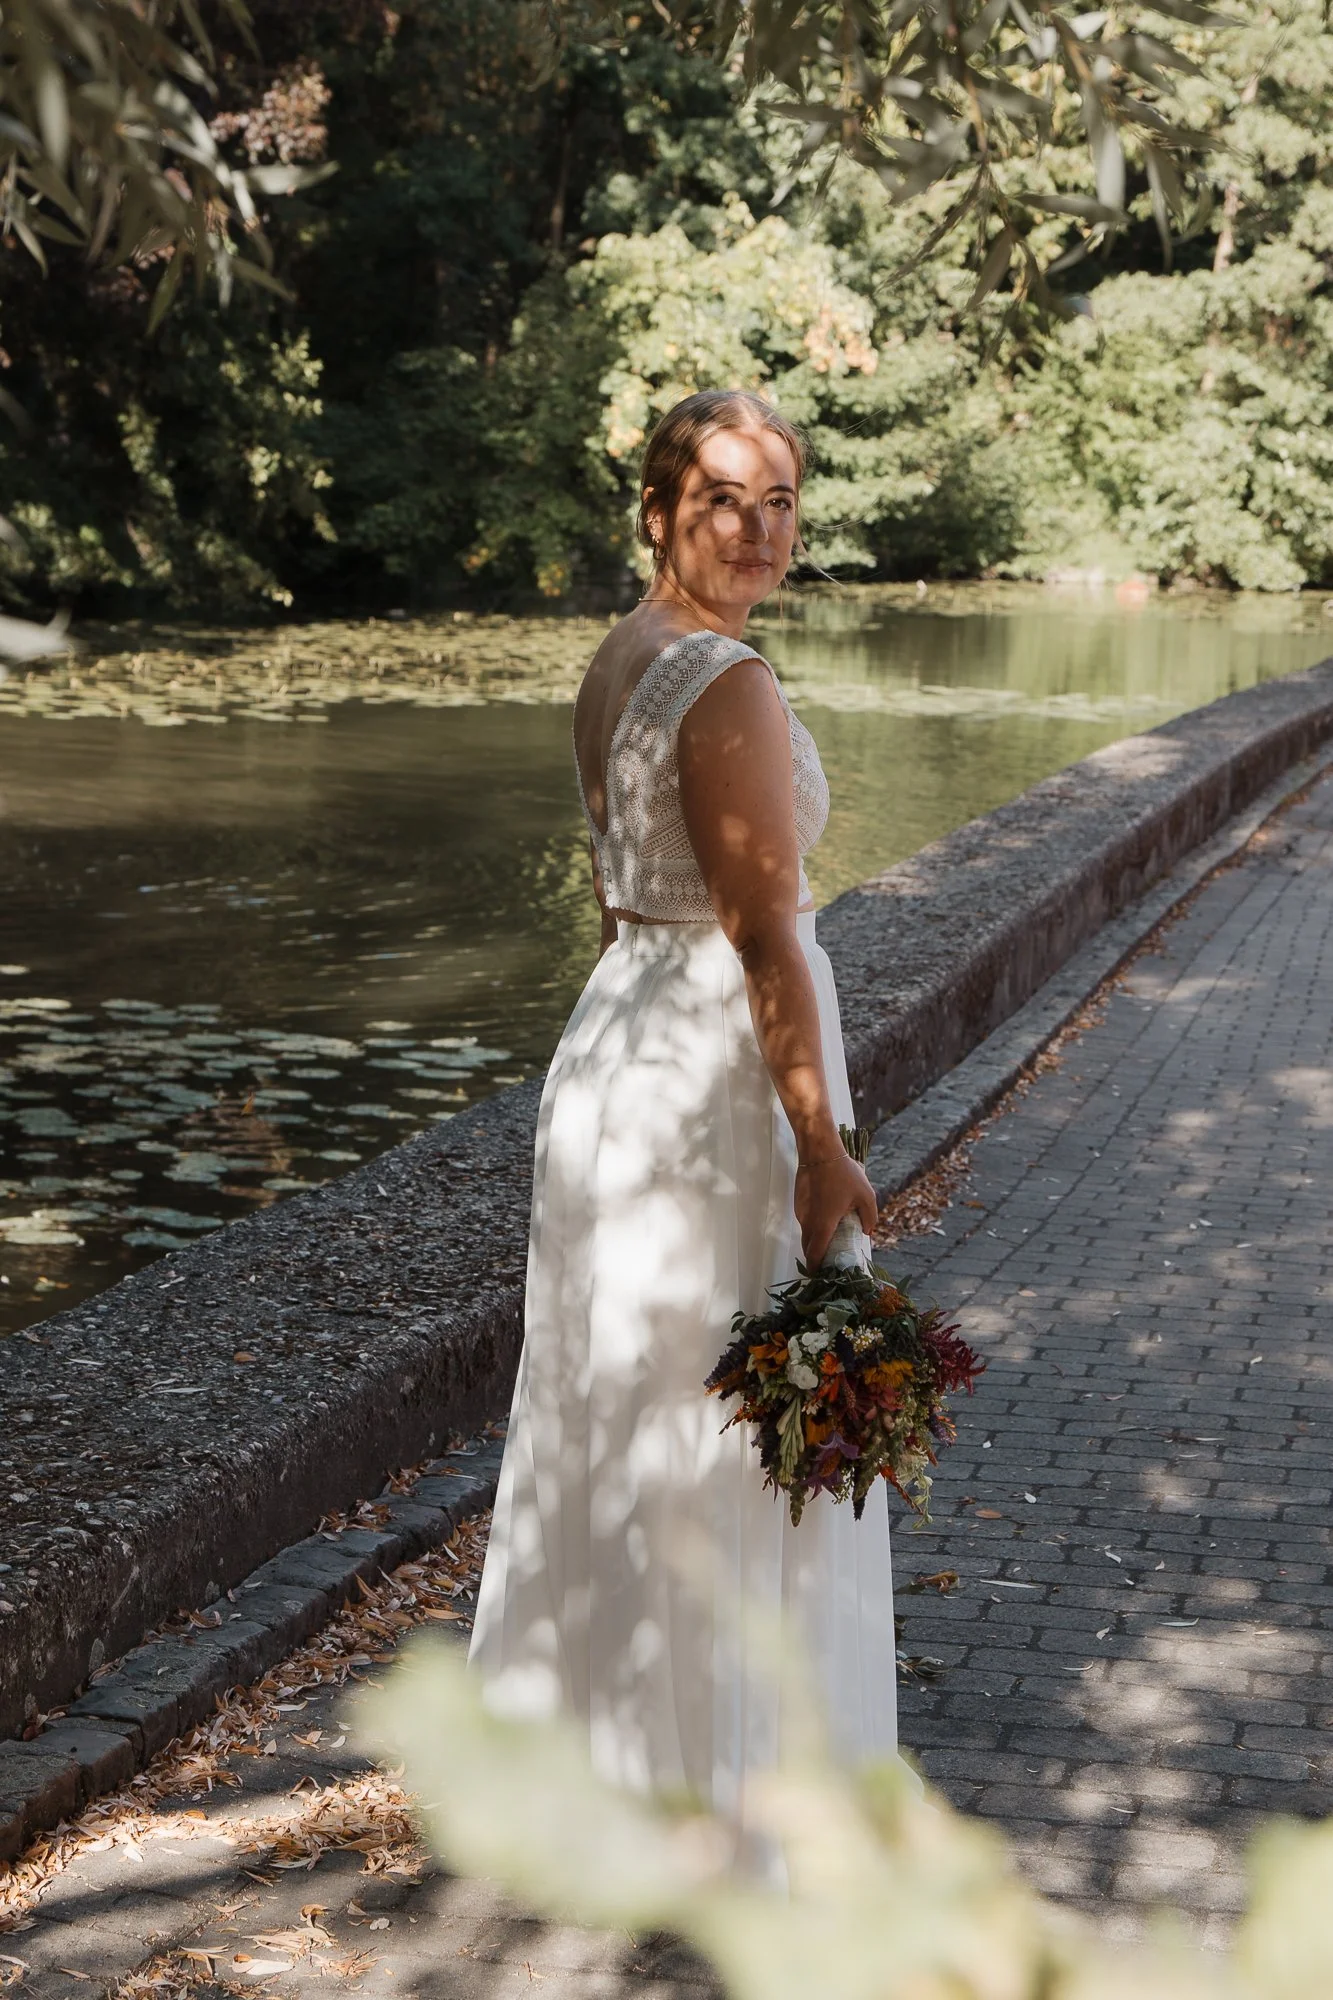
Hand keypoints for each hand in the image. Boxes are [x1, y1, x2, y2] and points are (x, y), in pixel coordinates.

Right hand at [795, 1151, 877, 1269]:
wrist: (819, 1151)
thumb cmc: (843, 1173)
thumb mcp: (866, 1195)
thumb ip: (869, 1217)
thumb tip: (866, 1231)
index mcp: (823, 1225)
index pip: (815, 1255)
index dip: (816, 1269)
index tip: (822, 1276)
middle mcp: (808, 1222)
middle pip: (808, 1248)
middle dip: (817, 1257)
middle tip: (831, 1260)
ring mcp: (801, 1212)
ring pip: (806, 1233)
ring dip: (816, 1240)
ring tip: (833, 1238)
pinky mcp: (798, 1202)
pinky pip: (805, 1220)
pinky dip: (814, 1226)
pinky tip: (828, 1216)